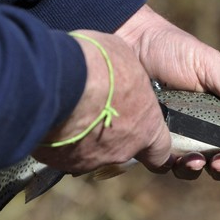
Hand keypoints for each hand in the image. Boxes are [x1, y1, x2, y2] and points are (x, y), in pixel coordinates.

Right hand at [32, 30, 171, 173]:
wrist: (58, 82)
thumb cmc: (99, 67)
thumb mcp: (126, 59)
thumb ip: (129, 78)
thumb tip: (122, 72)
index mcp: (146, 127)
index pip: (161, 151)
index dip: (155, 147)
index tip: (150, 143)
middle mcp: (122, 150)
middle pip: (123, 148)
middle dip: (114, 132)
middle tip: (101, 109)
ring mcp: (92, 159)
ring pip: (93, 150)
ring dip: (87, 134)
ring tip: (76, 110)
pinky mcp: (62, 160)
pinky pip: (66, 150)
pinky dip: (64, 137)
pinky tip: (58, 118)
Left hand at [115, 4, 219, 190]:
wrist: (133, 45)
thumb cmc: (176, 51)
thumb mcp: (210, 65)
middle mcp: (206, 132)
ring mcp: (180, 139)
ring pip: (196, 170)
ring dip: (200, 170)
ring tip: (196, 160)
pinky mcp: (154, 142)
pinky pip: (166, 165)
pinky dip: (174, 166)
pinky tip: (177, 157)